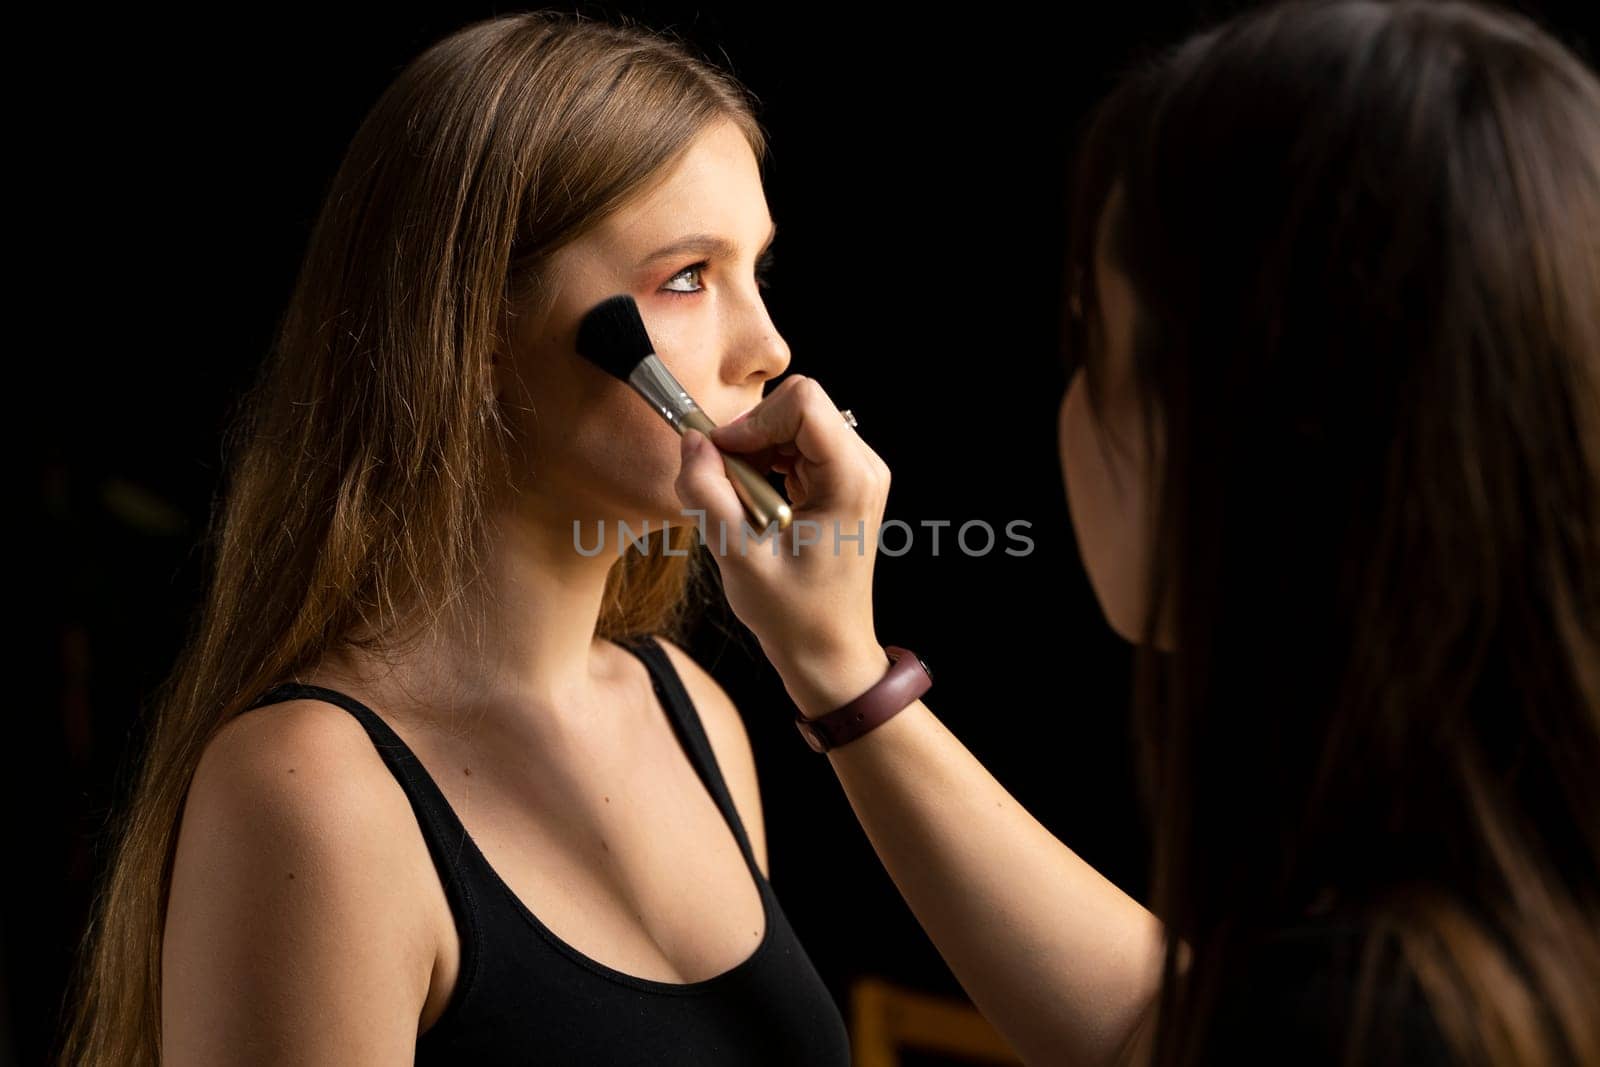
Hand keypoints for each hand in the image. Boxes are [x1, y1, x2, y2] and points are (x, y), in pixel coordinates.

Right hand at [674, 375, 892, 715]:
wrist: (827, 650)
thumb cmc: (794, 615)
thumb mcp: (739, 557)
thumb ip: (708, 494)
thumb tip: (692, 441)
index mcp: (852, 479)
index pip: (803, 401)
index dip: (752, 422)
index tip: (721, 460)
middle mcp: (863, 466)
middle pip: (796, 406)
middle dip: (750, 438)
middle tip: (726, 488)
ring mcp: (855, 472)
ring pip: (791, 422)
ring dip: (754, 454)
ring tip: (741, 506)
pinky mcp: (840, 480)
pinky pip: (794, 445)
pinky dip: (763, 465)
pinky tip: (754, 506)